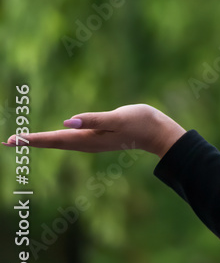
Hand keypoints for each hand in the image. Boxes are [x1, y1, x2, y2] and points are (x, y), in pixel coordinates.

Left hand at [2, 104, 186, 158]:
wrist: (160, 133)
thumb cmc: (142, 122)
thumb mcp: (119, 118)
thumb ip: (94, 119)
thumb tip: (67, 122)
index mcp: (88, 139)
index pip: (54, 139)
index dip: (32, 139)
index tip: (11, 140)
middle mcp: (87, 144)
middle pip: (53, 143)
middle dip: (31, 142)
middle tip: (7, 142)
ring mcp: (93, 142)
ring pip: (61, 142)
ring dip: (42, 140)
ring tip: (24, 140)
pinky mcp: (99, 138)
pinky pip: (71, 139)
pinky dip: (57, 137)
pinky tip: (56, 134)